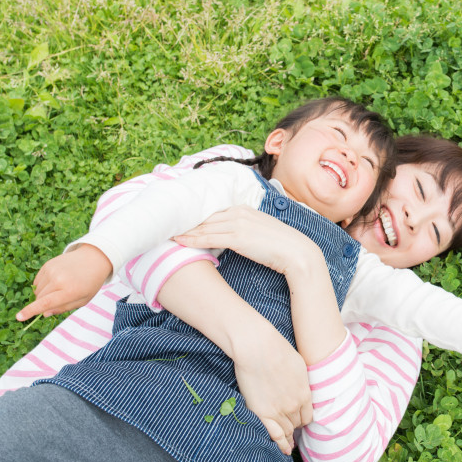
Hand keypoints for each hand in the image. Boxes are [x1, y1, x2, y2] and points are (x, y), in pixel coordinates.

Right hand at [16, 245, 112, 320]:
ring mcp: (52, 271)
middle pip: (39, 298)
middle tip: (57, 300)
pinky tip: (55, 282)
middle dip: (43, 303)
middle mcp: (59, 280)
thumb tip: (44, 314)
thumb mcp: (83, 300)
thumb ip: (63, 308)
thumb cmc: (90, 283)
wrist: (94, 258)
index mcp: (70, 291)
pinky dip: (43, 285)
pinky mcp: (48, 265)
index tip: (19, 317)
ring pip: (37, 290)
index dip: (30, 311)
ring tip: (59, 289)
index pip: (45, 303)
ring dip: (43, 294)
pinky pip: (37, 281)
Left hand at [174, 206, 320, 277]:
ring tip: (166, 232)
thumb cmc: (280, 246)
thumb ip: (245, 230)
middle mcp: (239, 213)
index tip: (180, 221)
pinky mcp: (237, 237)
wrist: (296, 252)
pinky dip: (191, 239)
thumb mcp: (260, 232)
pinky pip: (208, 237)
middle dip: (185, 221)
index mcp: (244, 209)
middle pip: (205, 218)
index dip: (195, 217)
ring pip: (203, 227)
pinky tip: (179, 241)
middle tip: (166, 224)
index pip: (213, 212)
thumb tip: (234, 237)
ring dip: (184, 230)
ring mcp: (237, 224)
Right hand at [232, 331, 312, 453]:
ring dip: (288, 438)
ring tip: (289, 446)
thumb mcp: (299, 366)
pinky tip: (285, 450)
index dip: (303, 419)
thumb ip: (301, 382)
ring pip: (287, 431)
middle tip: (293, 432)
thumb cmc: (277, 350)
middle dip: (295, 427)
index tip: (300, 421)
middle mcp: (294, 405)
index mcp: (305, 393)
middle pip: (297, 424)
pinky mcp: (262, 413)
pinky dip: (281, 444)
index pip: (308, 416)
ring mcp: (278, 411)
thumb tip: (301, 389)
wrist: (258, 349)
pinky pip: (274, 434)